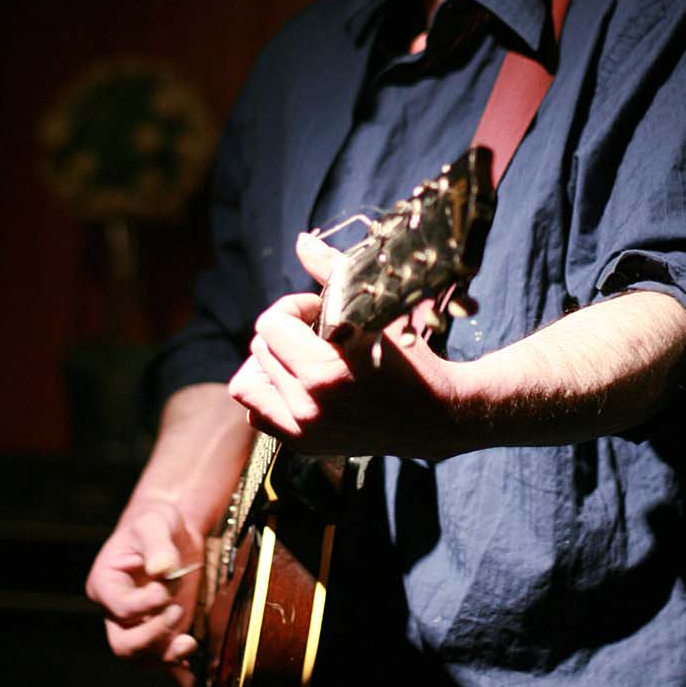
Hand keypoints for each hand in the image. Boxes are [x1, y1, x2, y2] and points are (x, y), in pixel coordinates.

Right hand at [86, 497, 203, 686]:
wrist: (171, 533)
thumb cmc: (155, 523)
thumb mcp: (155, 522)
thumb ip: (157, 543)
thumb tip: (161, 569)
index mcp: (106, 583)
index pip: (119, 607)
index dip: (142, 604)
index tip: (164, 589)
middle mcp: (117, 611)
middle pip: (123, 644)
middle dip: (150, 636)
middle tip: (174, 612)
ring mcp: (139, 625)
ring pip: (142, 658)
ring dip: (164, 656)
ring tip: (187, 642)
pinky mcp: (162, 632)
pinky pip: (163, 660)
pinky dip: (176, 671)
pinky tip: (191, 678)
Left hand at [228, 232, 461, 458]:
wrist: (437, 417)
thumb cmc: (411, 360)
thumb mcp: (377, 311)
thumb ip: (334, 273)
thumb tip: (302, 241)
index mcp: (323, 372)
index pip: (271, 325)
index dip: (293, 307)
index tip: (319, 311)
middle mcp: (307, 406)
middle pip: (260, 349)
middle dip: (285, 331)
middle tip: (317, 331)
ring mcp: (303, 431)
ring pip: (248, 384)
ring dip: (268, 363)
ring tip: (298, 357)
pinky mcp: (305, 445)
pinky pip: (258, 414)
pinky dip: (269, 394)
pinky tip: (296, 383)